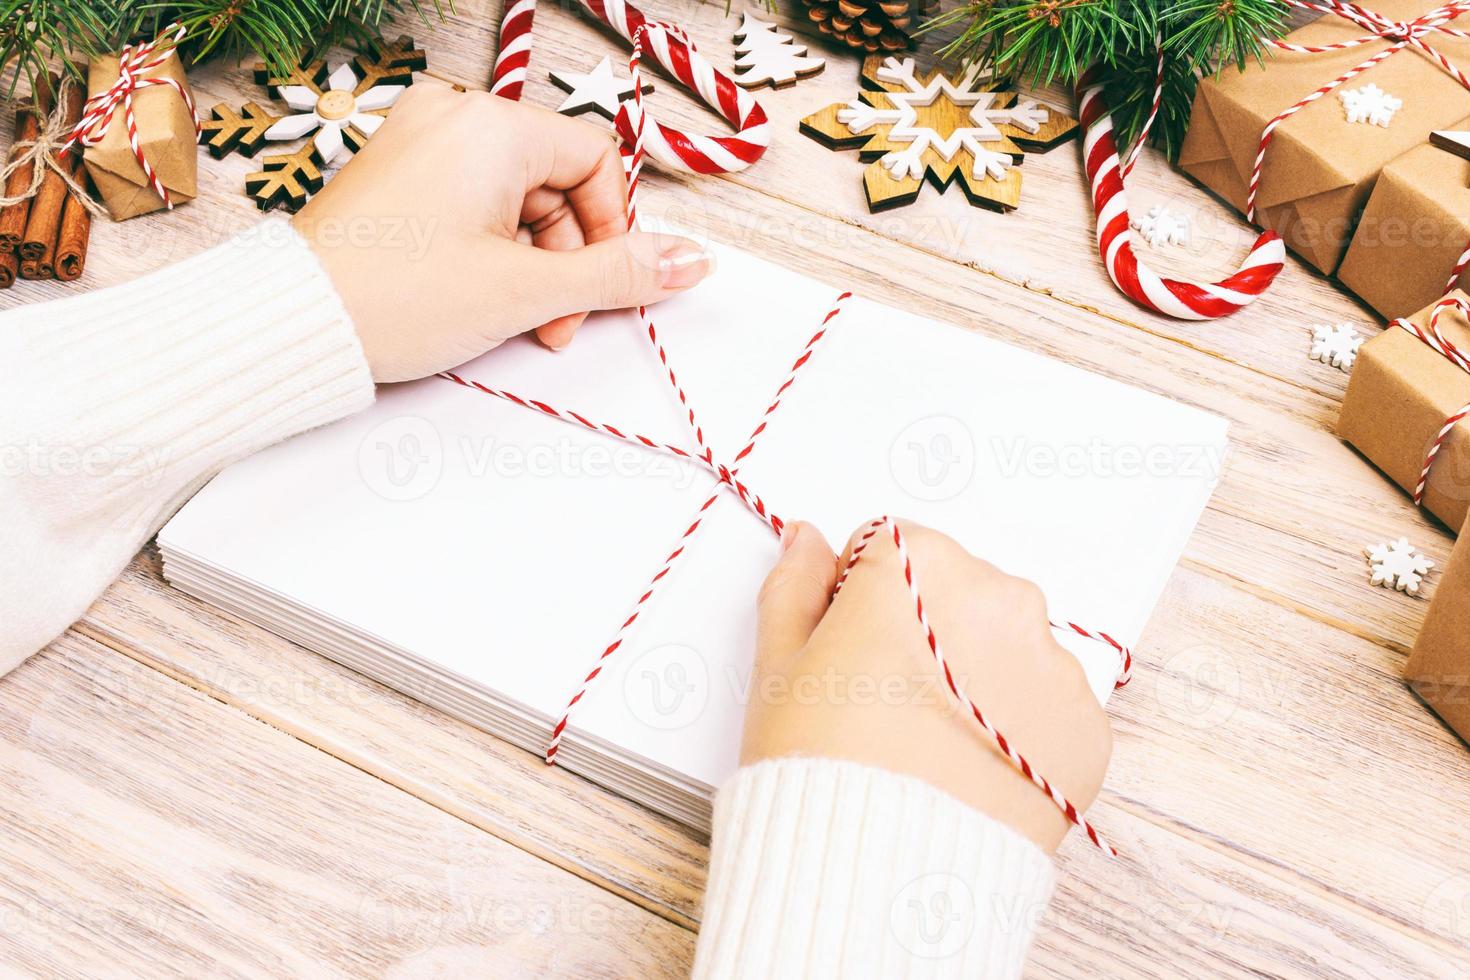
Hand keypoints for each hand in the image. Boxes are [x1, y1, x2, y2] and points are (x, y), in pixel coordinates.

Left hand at [292, 85, 713, 382]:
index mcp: (491, 126)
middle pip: (555, 183)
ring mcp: (418, 143)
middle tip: (551, 322)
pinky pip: (471, 202)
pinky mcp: (396, 175)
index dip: (612, 228)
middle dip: (567, 259)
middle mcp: (453, 117)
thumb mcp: (527, 291)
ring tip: (513, 320)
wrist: (295, 324)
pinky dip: (490, 250)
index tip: (601, 285)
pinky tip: (477, 297)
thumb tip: (694, 262)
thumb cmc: (398, 297)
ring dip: (531, 263)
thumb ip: (619, 275)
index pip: (594, 160)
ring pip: (515, 199)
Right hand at [744, 519, 1112, 852]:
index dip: (859, 601)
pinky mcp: (1086, 726)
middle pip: (957, 592)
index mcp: (919, 562)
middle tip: (886, 705)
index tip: (849, 651)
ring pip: (1007, 648)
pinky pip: (1047, 708)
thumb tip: (808, 541)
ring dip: (977, 676)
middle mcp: (1000, 595)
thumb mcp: (779, 665)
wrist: (877, 871)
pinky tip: (972, 770)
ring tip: (931, 744)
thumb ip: (794, 586)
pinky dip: (1016, 729)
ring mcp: (1052, 662)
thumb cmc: (816, 763)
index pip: (890, 551)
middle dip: (926, 631)